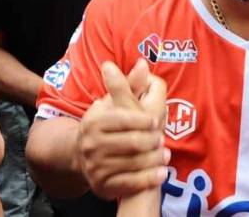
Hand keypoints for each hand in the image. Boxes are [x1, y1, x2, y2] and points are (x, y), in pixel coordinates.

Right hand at [76, 60, 167, 199]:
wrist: (83, 157)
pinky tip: (161, 173)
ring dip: (154, 159)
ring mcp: (96, 167)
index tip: (157, 120)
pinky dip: (148, 179)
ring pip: (134, 164)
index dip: (144, 119)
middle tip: (162, 139)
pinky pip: (130, 184)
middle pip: (132, 142)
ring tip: (165, 154)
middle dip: (152, 140)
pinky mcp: (103, 186)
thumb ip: (130, 84)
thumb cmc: (105, 124)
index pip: (124, 118)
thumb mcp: (113, 102)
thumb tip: (143, 63)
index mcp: (94, 121)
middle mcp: (91, 144)